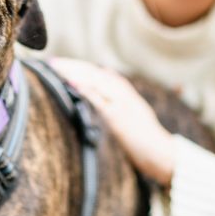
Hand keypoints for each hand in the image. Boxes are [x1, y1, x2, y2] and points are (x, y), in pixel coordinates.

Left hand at [49, 58, 174, 186]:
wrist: (162, 153)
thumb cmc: (145, 136)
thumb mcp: (135, 109)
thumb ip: (120, 92)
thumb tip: (106, 72)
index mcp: (126, 92)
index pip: (98, 73)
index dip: (79, 66)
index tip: (61, 62)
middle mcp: (123, 94)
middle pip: (94, 74)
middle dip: (72, 66)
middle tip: (52, 61)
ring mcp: (122, 105)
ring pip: (96, 82)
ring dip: (75, 73)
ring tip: (57, 67)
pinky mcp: (119, 118)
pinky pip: (99, 100)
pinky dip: (86, 90)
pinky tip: (72, 83)